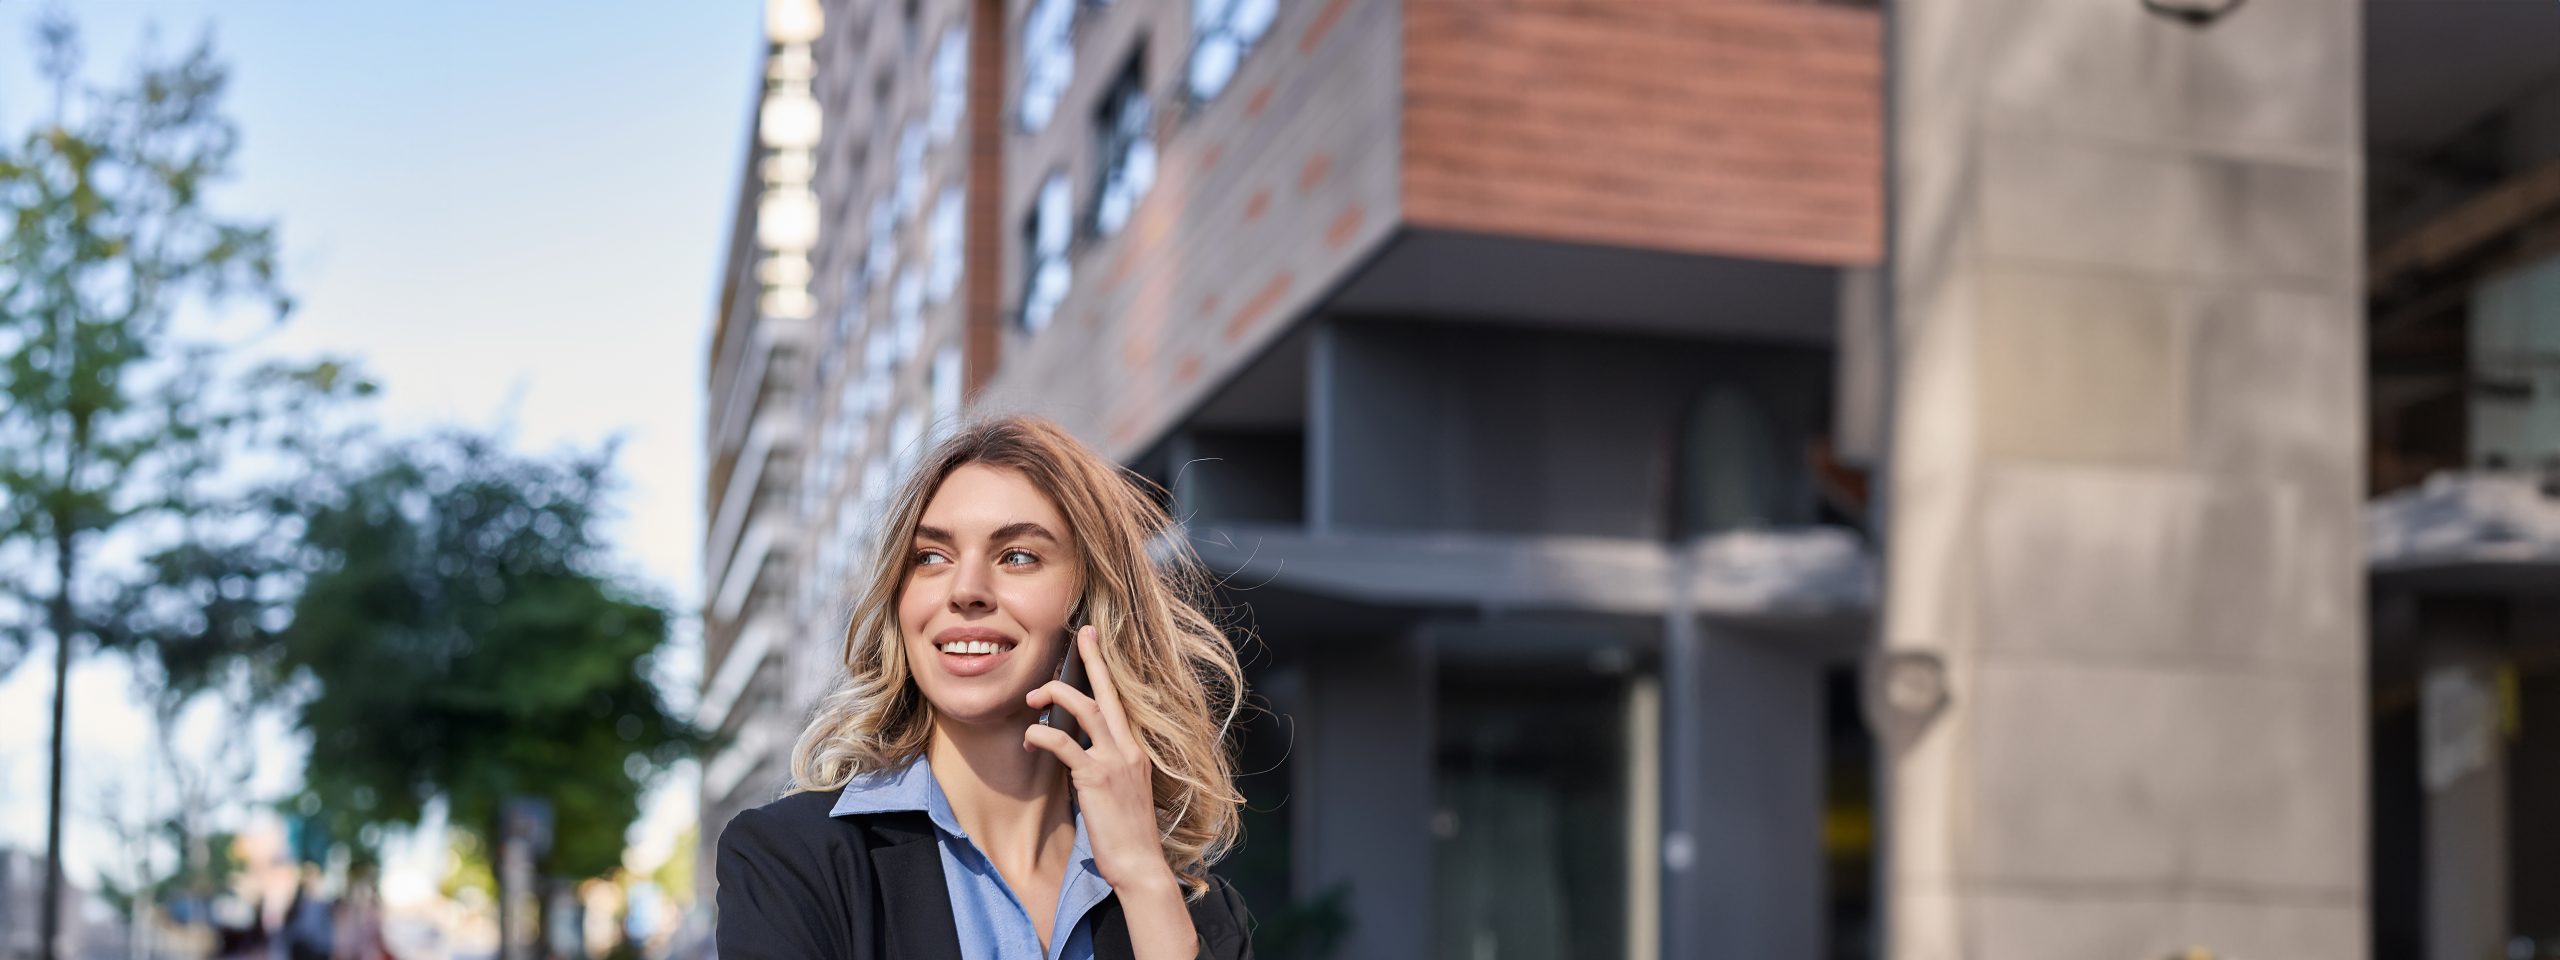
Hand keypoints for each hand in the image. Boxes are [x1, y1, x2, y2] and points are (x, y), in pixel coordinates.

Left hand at [1023, 624, 1177, 892]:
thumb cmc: (1128, 834)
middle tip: (1080, 634)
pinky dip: (1043, 734)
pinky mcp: (1096, 778)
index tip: (1094, 641)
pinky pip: (1064, 744)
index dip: (1105, 670)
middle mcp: (1129, 749)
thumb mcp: (1121, 792)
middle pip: (1109, 693)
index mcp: (1135, 751)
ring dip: (1057, 696)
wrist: (1140, 864)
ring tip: (1033, 696)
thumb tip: (1079, 754)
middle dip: (1093, 660)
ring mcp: (1115, 761)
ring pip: (1087, 710)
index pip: (1120, 701)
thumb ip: (1105, 767)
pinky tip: (1029, 735)